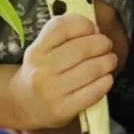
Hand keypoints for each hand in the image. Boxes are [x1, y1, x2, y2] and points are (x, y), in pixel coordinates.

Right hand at [8, 13, 118, 130]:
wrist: (24, 104)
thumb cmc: (41, 71)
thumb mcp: (43, 49)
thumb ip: (66, 34)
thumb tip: (95, 30)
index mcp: (36, 51)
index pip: (63, 27)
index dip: (84, 24)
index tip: (93, 29)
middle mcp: (42, 70)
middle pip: (83, 48)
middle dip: (102, 44)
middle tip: (106, 46)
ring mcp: (52, 91)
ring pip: (93, 69)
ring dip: (108, 62)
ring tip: (109, 61)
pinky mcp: (64, 109)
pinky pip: (95, 91)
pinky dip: (106, 81)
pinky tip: (105, 78)